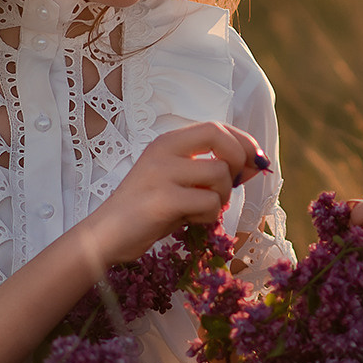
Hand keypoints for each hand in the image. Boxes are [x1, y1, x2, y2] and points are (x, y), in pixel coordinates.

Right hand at [82, 122, 267, 265]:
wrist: (106, 235)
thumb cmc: (147, 210)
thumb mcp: (180, 183)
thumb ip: (212, 170)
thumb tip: (255, 164)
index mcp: (167, 142)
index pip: (216, 127)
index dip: (243, 141)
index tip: (256, 160)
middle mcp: (163, 150)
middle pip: (219, 138)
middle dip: (238, 160)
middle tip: (231, 185)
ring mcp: (161, 174)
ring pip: (219, 175)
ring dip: (221, 198)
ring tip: (199, 210)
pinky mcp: (162, 200)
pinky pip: (209, 204)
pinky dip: (208, 217)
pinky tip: (189, 221)